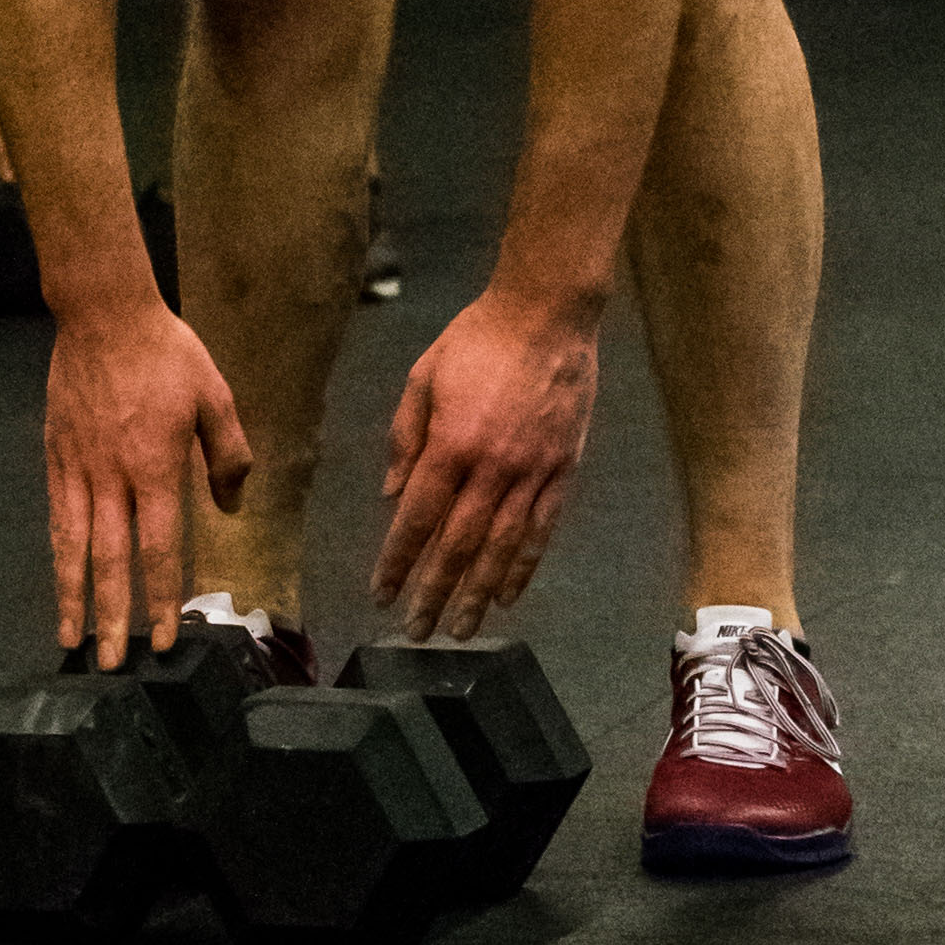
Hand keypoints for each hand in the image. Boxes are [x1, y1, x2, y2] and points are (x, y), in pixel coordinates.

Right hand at [45, 303, 250, 664]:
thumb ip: (227, 456)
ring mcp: (79, 468)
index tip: (164, 636)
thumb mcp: (215, 397)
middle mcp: (113, 477)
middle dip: (114, 617)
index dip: (162, 597)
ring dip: (73, 599)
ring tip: (72, 639)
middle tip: (113, 663)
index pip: (160, 548)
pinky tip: (60, 579)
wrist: (103, 313)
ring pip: (73, 547)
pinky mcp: (56, 455)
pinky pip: (57, 515)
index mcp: (156, 467)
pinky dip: (58, 554)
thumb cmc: (166, 353)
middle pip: (111, 561)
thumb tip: (229, 506)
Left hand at [372, 290, 598, 643]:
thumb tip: (394, 496)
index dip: (398, 561)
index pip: (418, 518)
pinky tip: (509, 594)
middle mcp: (492, 467)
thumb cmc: (477, 338)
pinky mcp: (563, 469)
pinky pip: (542, 529)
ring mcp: (533, 471)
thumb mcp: (423, 376)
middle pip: (459, 545)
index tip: (381, 594)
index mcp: (451, 443)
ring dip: (478, 594)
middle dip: (435, 592)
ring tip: (461, 628)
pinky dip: (524, 566)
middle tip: (417, 631)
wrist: (547, 313)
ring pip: (502, 548)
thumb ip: (405, 438)